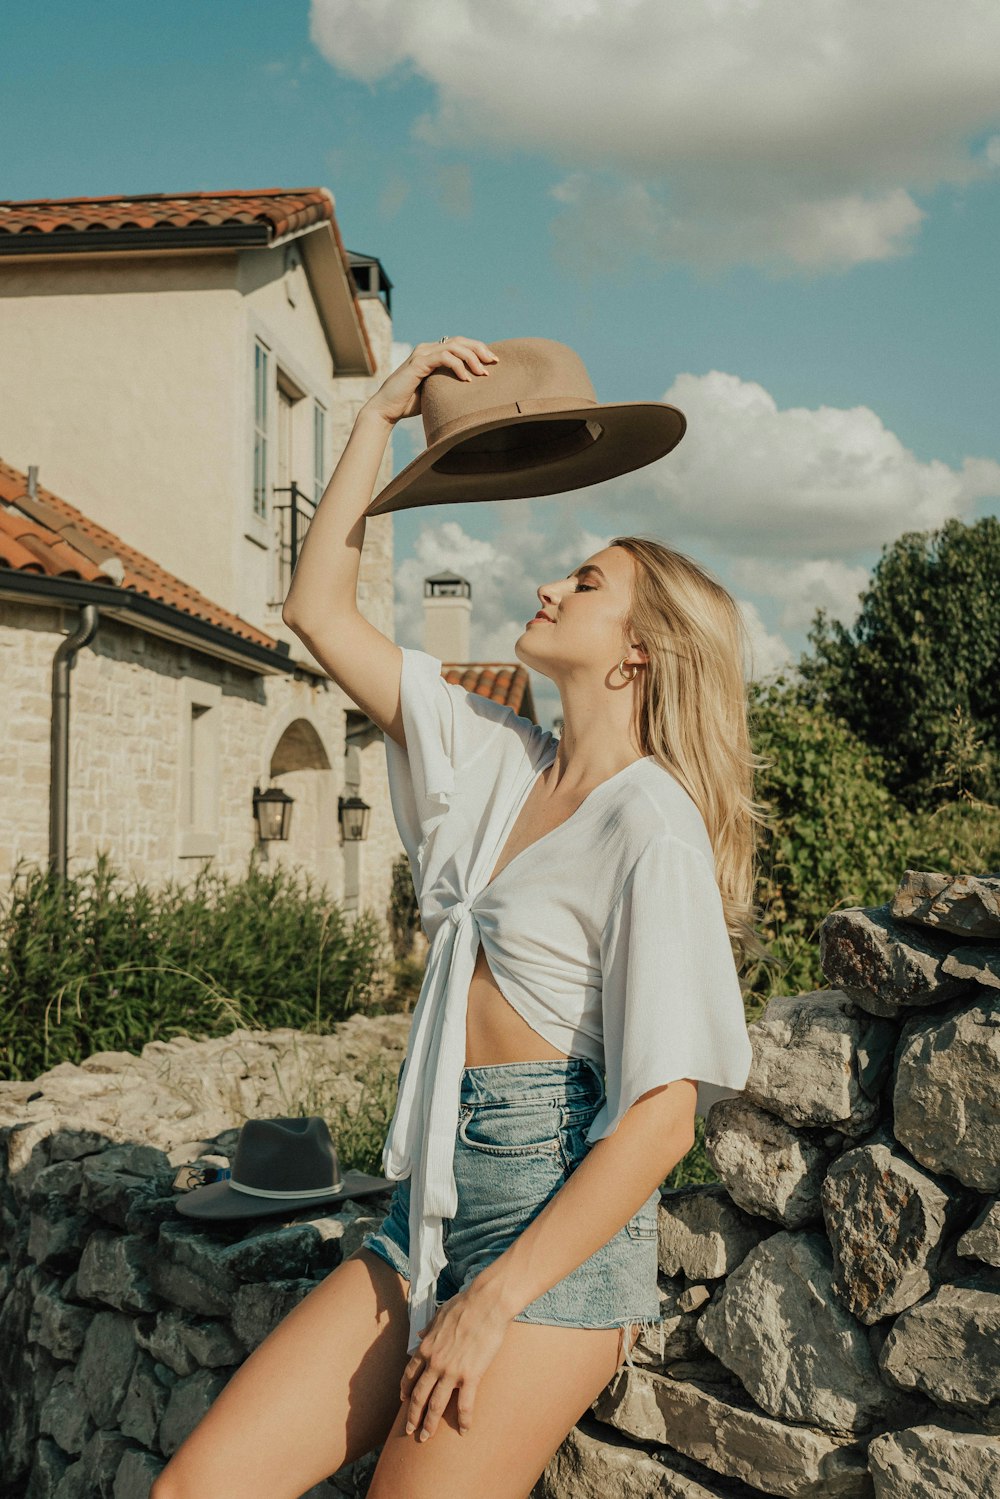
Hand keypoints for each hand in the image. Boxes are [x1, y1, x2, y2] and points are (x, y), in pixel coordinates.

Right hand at [362, 337, 498, 425]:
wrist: (387, 409)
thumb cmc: (409, 404)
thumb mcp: (435, 391)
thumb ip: (449, 384)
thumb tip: (472, 390)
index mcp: (432, 353)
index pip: (459, 344)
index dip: (478, 349)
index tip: (493, 362)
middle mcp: (427, 349)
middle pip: (460, 341)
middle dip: (480, 349)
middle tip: (494, 362)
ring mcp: (422, 354)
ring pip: (454, 347)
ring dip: (472, 358)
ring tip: (483, 373)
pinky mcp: (418, 363)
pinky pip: (444, 358)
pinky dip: (458, 366)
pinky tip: (466, 379)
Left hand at [400, 1282, 510, 1441]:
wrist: (486, 1303)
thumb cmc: (465, 1304)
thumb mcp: (439, 1314)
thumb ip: (428, 1328)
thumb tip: (418, 1335)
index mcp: (426, 1347)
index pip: (410, 1374)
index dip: (405, 1390)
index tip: (403, 1401)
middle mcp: (435, 1362)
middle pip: (419, 1395)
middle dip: (412, 1415)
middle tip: (409, 1430)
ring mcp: (451, 1371)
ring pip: (436, 1405)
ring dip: (429, 1423)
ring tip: (425, 1437)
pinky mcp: (471, 1376)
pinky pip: (465, 1405)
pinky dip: (463, 1421)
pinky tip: (463, 1431)